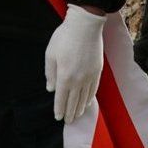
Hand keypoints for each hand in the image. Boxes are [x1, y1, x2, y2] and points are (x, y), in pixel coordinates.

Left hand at [44, 6, 105, 122]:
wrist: (85, 26)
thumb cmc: (64, 38)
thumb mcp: (50, 54)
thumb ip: (50, 73)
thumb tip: (50, 88)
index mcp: (64, 77)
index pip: (61, 99)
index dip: (59, 109)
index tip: (58, 117)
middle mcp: (78, 80)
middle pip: (73, 102)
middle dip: (69, 113)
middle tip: (68, 121)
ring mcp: (89, 76)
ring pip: (84, 98)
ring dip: (79, 109)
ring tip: (76, 116)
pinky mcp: (97, 71)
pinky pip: (93, 90)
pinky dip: (90, 99)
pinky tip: (87, 103)